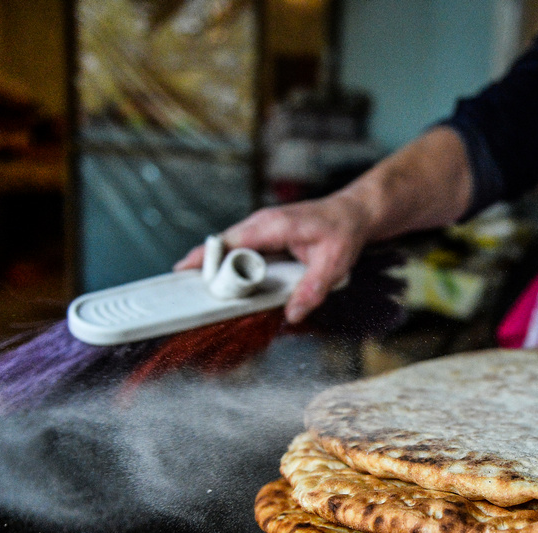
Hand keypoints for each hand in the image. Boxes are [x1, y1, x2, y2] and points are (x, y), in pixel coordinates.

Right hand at [174, 192, 372, 323]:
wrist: (352, 213)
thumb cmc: (344, 232)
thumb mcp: (334, 264)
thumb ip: (312, 290)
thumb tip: (292, 314)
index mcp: (273, 225)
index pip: (230, 241)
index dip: (207, 257)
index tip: (185, 272)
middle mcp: (262, 223)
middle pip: (221, 243)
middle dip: (203, 264)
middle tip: (185, 288)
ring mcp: (261, 227)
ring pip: (228, 245)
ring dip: (214, 264)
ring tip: (197, 287)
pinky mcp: (264, 234)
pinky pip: (238, 247)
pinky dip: (227, 261)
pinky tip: (221, 279)